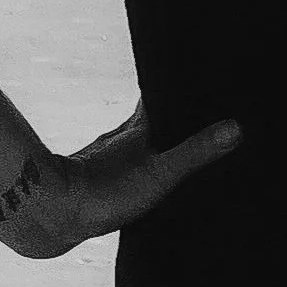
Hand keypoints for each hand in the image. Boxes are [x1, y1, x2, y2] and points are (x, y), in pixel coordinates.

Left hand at [22, 101, 241, 256]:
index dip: (173, 84)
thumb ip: (195, 152)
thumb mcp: (159, 173)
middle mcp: (120, 139)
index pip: (157, 95)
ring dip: (153, 140)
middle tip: (193, 110)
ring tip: (177, 143)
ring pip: (134, 143)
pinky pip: (124, 166)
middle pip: (147, 118)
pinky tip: (142, 176)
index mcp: (137, 130)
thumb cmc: (104, 191)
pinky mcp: (95, 182)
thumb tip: (236, 127)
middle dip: (169, 113)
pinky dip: (138, 164)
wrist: (51, 214)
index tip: (193, 71)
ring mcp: (106, 160)